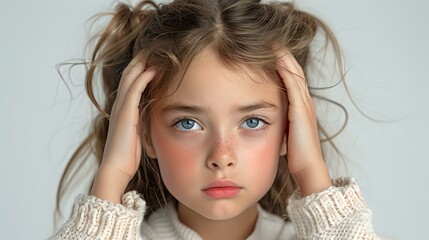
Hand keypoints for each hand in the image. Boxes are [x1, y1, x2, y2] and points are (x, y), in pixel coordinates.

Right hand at [91, 56, 155, 202]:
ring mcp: (121, 108)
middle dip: (139, 62)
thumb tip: (153, 120)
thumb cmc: (127, 156)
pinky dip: (143, 78)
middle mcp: (120, 106)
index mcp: (122, 110)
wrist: (116, 168)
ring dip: (141, 64)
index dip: (138, 70)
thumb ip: (143, 124)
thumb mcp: (138, 135)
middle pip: (128, 76)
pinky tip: (153, 70)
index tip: (151, 61)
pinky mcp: (125, 113)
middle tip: (151, 51)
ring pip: (130, 78)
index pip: (130, 84)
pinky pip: (134, 90)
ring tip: (152, 54)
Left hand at [276, 50, 330, 195]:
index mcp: (300, 106)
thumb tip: (264, 117)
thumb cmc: (295, 152)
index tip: (270, 50)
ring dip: (285, 57)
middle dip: (284, 54)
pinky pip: (294, 85)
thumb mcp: (285, 130)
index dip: (283, 62)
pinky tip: (278, 60)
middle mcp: (304, 102)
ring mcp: (304, 105)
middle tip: (272, 40)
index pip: (292, 77)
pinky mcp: (301, 110)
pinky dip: (287, 71)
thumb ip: (279, 119)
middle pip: (295, 70)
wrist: (307, 167)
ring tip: (274, 43)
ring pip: (295, 74)